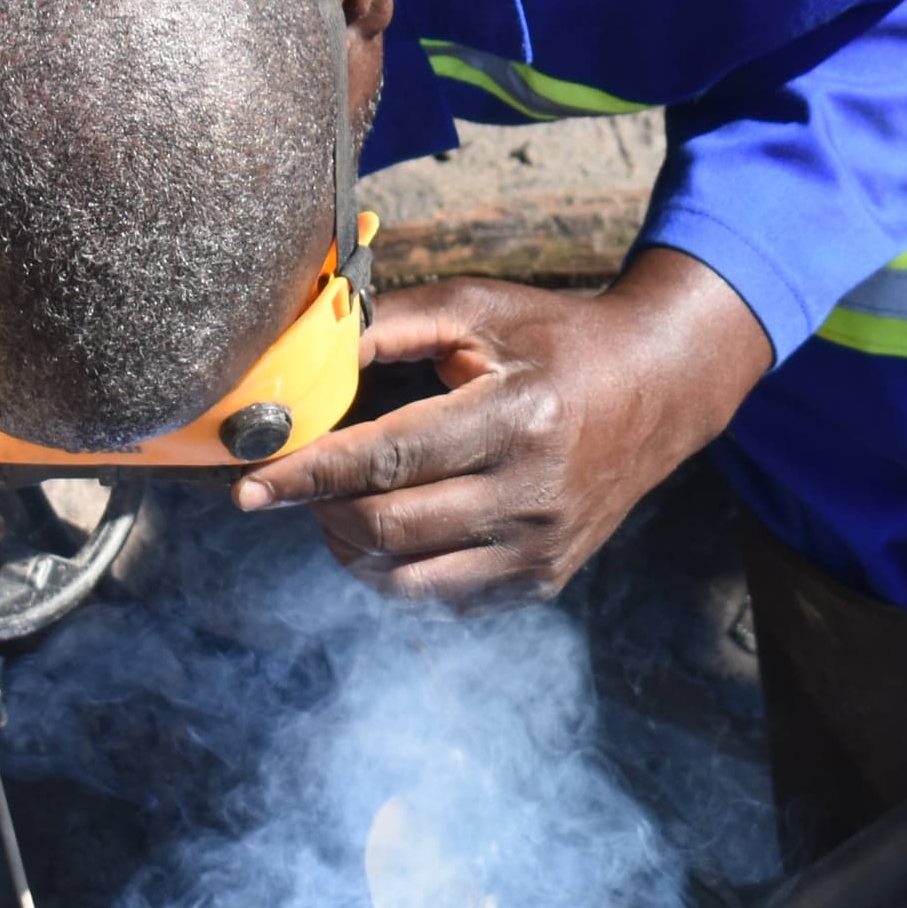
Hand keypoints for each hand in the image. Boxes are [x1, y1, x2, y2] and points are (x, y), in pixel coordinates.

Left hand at [234, 248, 772, 603]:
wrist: (658, 387)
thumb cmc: (555, 339)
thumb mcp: (478, 309)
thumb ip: (387, 325)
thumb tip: (300, 355)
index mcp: (517, 418)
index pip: (388, 461)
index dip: (308, 475)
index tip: (248, 486)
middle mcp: (532, 494)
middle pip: (388, 528)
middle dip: (320, 510)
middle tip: (294, 484)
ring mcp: (540, 548)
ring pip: (406, 580)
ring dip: (349, 548)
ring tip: (335, 506)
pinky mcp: (542, 579)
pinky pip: (442, 598)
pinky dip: (396, 572)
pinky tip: (387, 530)